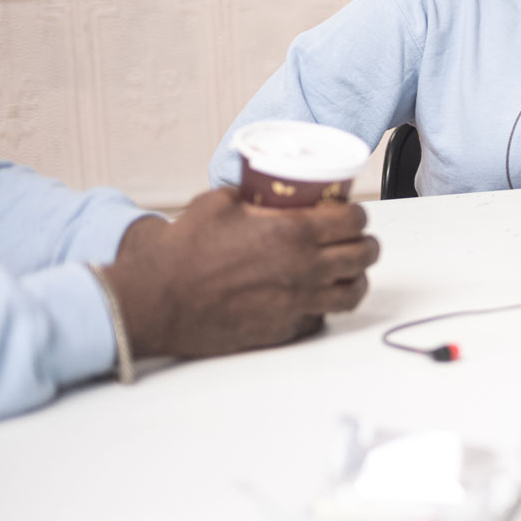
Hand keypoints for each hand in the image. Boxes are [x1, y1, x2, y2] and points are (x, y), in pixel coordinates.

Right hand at [102, 188, 379, 359]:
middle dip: (365, 244)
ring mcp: (297, 303)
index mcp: (292, 233)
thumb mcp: (215, 204)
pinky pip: (321, 316)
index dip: (358, 216)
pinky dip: (324, 306)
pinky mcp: (283, 329)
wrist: (155, 302)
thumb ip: (248, 195)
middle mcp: (303, 269)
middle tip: (357, 240)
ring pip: (353, 292)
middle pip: (363, 255)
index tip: (351, 215)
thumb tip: (258, 190)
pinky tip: (316, 297)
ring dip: (356, 277)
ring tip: (349, 271)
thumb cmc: (179, 254)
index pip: (353, 221)